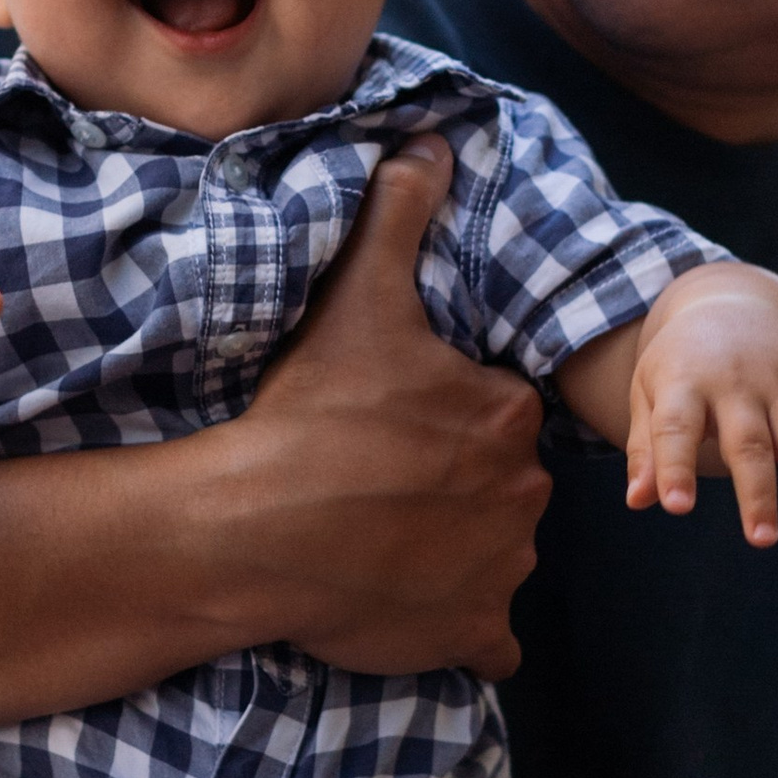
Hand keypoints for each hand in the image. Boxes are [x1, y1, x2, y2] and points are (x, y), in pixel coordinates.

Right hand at [238, 139, 550, 679]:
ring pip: (497, 554)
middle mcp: (524, 493)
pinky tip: (410, 603)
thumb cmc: (305, 413)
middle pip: (502, 484)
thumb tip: (430, 140)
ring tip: (381, 538)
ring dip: (457, 549)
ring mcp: (501, 570)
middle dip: (458, 484)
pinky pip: (489, 637)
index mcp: (507, 415)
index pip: (498, 413)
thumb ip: (399, 214)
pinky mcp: (471, 633)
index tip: (394, 423)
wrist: (252, 529)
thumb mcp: (355, 298)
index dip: (447, 416)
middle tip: (383, 480)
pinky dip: (462, 626)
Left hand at [624, 268, 777, 545]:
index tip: (677, 507)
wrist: (736, 302)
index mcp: (686, 381)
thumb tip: (638, 501)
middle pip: (749, 442)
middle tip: (760, 540)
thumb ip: (645, 447)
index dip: (676, 466)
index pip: (678, 426)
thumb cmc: (682, 363)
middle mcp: (739, 383)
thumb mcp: (651, 392)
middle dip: (757, 492)